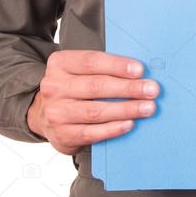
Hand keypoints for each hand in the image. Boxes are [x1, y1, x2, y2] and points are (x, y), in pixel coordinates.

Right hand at [26, 50, 159, 154]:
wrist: (44, 113)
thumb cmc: (72, 87)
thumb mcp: (78, 70)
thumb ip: (102, 68)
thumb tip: (138, 72)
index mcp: (60, 64)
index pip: (92, 62)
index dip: (117, 65)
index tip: (139, 70)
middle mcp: (54, 87)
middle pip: (96, 86)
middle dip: (128, 88)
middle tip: (151, 90)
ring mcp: (56, 113)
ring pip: (96, 111)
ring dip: (126, 109)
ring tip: (147, 108)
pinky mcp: (62, 135)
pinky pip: (92, 132)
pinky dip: (113, 128)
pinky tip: (129, 124)